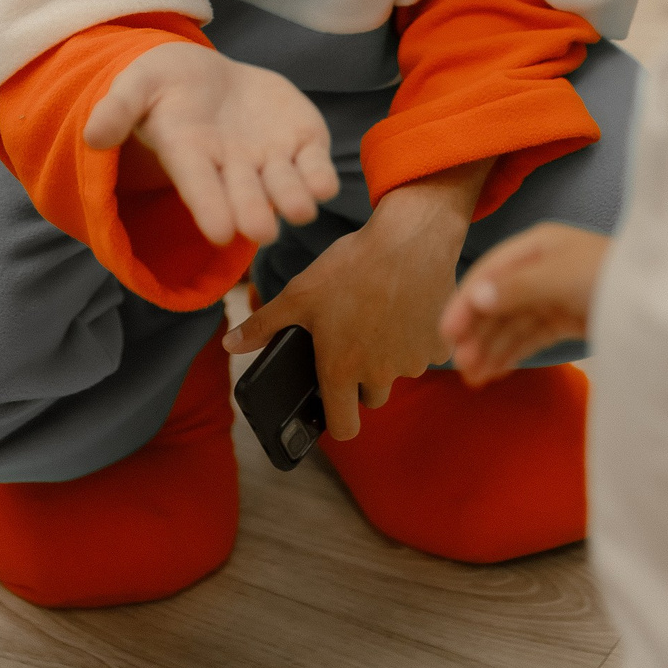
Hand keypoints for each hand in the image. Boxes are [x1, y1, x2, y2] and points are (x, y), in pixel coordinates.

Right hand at [82, 46, 337, 250]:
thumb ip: (118, 108)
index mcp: (190, 156)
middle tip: (261, 230)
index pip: (198, 186)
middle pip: (244, 195)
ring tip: (301, 209)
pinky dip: (321, 176)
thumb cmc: (165, 84)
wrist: (207, 76)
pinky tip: (326, 184)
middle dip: (254, 212)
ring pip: (284, 186)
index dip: (209, 207)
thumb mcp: (137, 84)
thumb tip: (92, 135)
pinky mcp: (302, 142)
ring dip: (293, 199)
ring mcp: (269, 159)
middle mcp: (232, 168)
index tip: (221, 231)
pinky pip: (315, 165)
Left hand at [224, 166, 485, 438]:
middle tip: (353, 339)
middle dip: (362, 378)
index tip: (333, 400)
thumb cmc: (350, 266)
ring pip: (398, 372)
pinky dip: (417, 339)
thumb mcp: (299, 294)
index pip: (343, 429)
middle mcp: (380, 374)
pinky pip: (426, 353)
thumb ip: (263, 326)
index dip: (336, 419)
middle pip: (370, 397)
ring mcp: (412, 361)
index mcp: (342, 369)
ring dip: (390, 356)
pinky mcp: (437, 345)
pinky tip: (407, 309)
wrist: (409, 238)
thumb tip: (230, 346)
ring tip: (380, 317)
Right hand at [441, 224, 608, 384]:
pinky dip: (511, 353)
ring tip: (474, 379)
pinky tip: (494, 372)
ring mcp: (554, 294)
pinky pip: (531, 336)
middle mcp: (541, 267)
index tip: (448, 335)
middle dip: (477, 333)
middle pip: (497, 301)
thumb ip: (518, 287)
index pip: (489, 273)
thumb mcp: (563, 276)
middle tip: (461, 367)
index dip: (465, 303)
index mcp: (536, 246)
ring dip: (490, 348)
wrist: (666, 298)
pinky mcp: (568, 318)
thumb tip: (476, 297)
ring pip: (512, 323)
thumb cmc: (612, 276)